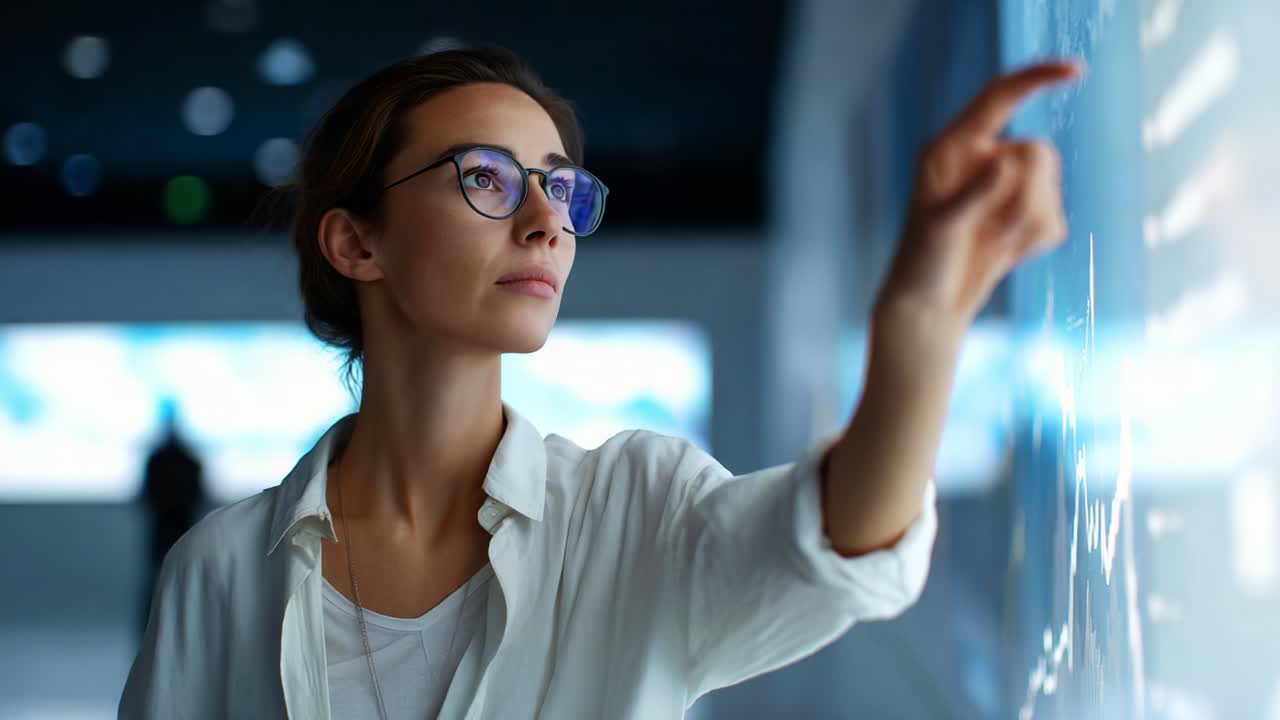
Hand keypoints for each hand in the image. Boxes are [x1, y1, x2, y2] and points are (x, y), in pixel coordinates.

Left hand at [876, 60, 1083, 329]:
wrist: (930, 306)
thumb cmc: (922, 264)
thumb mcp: (941, 228)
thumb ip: (974, 193)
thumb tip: (1006, 160)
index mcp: (952, 148)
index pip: (1000, 97)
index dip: (1037, 79)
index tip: (1077, 72)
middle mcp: (982, 160)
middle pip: (1040, 154)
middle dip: (1029, 198)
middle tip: (1000, 235)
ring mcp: (1005, 187)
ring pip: (1052, 188)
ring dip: (1029, 225)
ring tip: (995, 248)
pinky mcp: (1023, 216)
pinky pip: (1056, 220)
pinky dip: (1035, 244)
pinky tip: (1005, 256)